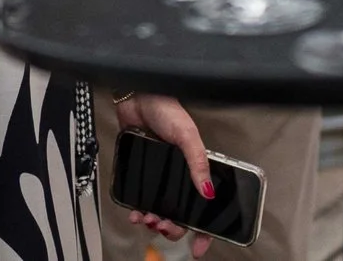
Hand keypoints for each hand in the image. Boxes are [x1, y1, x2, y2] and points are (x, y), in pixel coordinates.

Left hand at [113, 95, 213, 258]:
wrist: (136, 96)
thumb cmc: (165, 109)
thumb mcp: (186, 135)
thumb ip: (197, 162)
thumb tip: (208, 192)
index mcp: (195, 168)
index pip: (206, 205)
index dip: (205, 229)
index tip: (200, 246)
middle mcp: (179, 176)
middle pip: (181, 216)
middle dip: (173, 228)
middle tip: (163, 226)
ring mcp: (159, 177)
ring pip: (161, 211)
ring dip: (154, 222)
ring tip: (147, 220)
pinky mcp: (141, 174)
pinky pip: (141, 200)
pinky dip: (139, 211)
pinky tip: (135, 212)